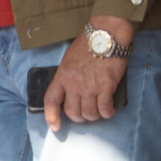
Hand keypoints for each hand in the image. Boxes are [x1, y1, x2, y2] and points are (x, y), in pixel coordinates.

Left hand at [41, 18, 131, 132]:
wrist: (107, 34)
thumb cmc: (89, 43)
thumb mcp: (69, 59)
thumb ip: (68, 76)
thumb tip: (72, 91)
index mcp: (62, 76)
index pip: (51, 101)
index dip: (51, 117)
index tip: (56, 126)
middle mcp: (74, 84)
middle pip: (72, 112)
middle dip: (79, 118)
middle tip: (85, 115)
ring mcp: (90, 87)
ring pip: (89, 113)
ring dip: (94, 116)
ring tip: (99, 112)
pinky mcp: (106, 86)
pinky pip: (105, 108)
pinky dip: (107, 112)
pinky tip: (109, 111)